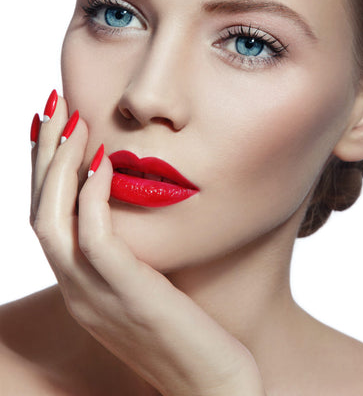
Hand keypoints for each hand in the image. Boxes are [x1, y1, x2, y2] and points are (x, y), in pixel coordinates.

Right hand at [30, 91, 265, 395]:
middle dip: (43, 155)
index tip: (55, 128)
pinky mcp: (128, 295)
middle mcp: (78, 289)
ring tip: (74, 121)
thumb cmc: (188, 331)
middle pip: (39, 211)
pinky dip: (93, 196)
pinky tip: (106, 162)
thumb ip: (131, 251)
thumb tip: (133, 204)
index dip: (43, 171)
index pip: (47, 218)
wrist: (212, 387)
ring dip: (58, 167)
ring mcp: (96, 295)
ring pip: (52, 221)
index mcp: (81, 286)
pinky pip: (97, 238)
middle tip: (54, 106)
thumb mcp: (147, 285)